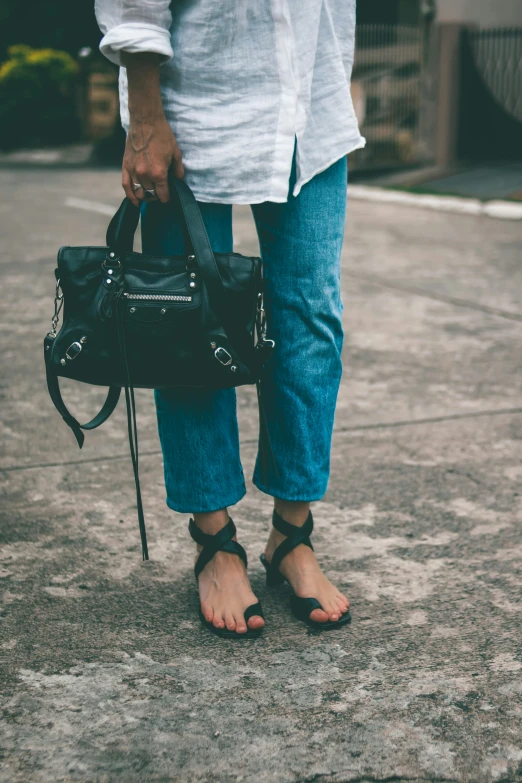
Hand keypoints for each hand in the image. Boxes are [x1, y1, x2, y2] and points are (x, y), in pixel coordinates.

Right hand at [120, 52, 183, 205]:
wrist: (146, 120)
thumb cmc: (162, 135)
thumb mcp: (176, 153)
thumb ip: (178, 170)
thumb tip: (178, 181)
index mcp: (159, 173)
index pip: (163, 195)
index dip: (167, 197)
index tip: (168, 196)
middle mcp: (145, 175)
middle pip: (151, 194)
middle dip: (157, 196)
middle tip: (160, 192)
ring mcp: (134, 171)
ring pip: (139, 192)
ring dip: (145, 196)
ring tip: (149, 194)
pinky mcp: (125, 166)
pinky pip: (126, 186)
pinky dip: (130, 195)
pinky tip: (135, 201)